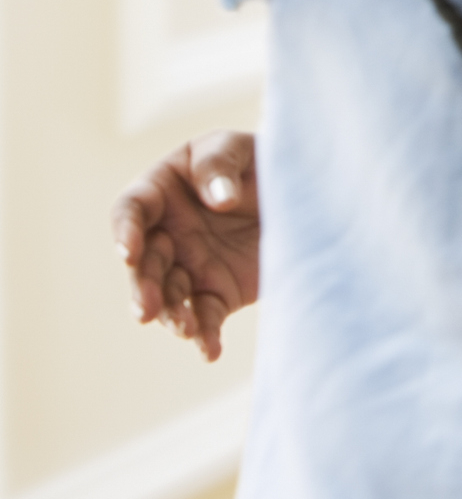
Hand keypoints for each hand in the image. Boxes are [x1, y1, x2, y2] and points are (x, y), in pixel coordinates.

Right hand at [111, 130, 260, 361]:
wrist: (300, 188)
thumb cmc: (257, 157)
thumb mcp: (238, 147)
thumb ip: (219, 166)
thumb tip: (218, 200)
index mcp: (161, 191)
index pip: (131, 211)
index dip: (125, 231)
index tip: (129, 251)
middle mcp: (168, 234)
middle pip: (146, 264)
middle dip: (145, 287)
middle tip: (147, 308)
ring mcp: (191, 265)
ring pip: (171, 296)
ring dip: (172, 314)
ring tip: (184, 328)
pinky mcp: (218, 291)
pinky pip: (206, 316)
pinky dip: (205, 335)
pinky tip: (209, 351)